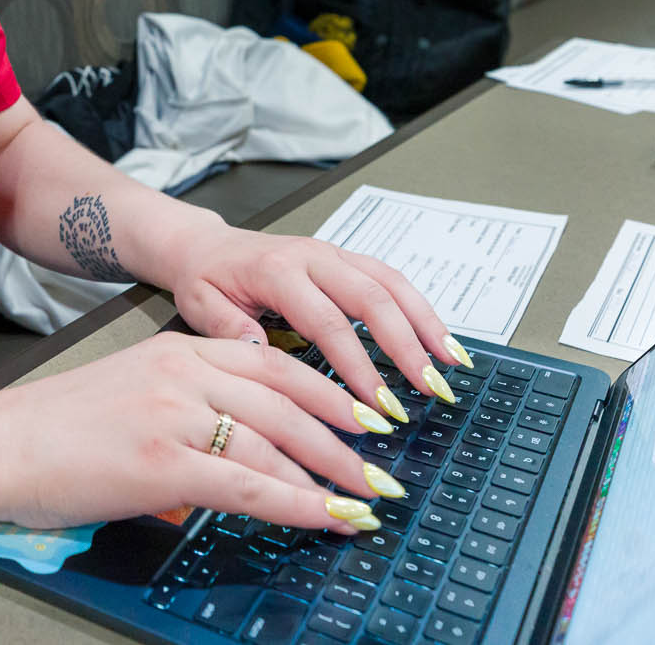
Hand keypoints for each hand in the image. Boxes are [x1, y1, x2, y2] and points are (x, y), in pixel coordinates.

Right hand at [0, 332, 408, 532]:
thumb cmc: (54, 429)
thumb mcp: (133, 393)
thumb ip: (188, 406)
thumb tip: (238, 449)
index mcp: (179, 349)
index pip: (274, 363)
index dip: (328, 393)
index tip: (363, 419)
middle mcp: (184, 372)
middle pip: (289, 398)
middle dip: (344, 438)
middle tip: (382, 468)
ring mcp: (176, 414)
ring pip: (277, 442)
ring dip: (332, 476)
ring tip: (366, 502)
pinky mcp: (164, 462)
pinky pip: (251, 485)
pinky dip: (299, 504)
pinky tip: (328, 517)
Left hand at [161, 226, 466, 422]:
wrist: (204, 247)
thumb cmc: (204, 280)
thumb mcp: (201, 306)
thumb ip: (230, 330)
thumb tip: (263, 354)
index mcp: (277, 271)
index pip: (328, 323)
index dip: (358, 367)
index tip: (379, 407)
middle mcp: (313, 256)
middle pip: (372, 299)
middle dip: (406, 347)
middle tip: (430, 390)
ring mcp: (334, 254)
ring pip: (391, 284)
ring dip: (426, 323)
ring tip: (452, 365)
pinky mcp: (346, 259)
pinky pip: (391, 279)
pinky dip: (420, 308)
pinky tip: (440, 339)